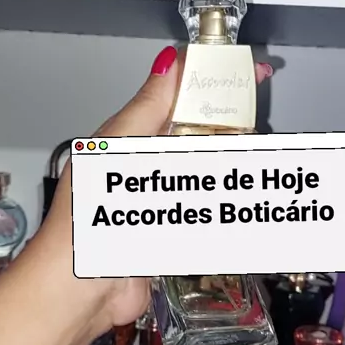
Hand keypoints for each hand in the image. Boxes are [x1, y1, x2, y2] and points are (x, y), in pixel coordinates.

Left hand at [42, 46, 273, 335]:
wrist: (84, 283)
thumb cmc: (89, 213)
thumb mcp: (117, 147)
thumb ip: (147, 107)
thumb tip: (167, 61)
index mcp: (134, 138)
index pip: (180, 97)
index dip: (212, 82)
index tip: (245, 72)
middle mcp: (152, 162)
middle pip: (200, 132)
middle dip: (231, 119)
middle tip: (259, 111)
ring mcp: (166, 192)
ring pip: (207, 166)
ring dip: (232, 155)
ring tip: (259, 148)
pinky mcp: (177, 222)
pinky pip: (207, 201)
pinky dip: (225, 193)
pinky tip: (243, 188)